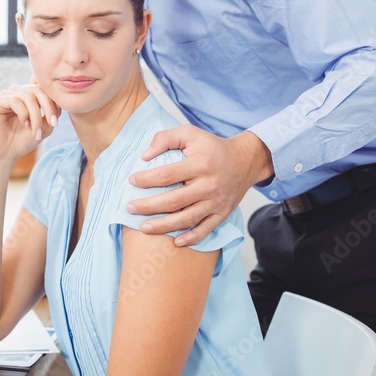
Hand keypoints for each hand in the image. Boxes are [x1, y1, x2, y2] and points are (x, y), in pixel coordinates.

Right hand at [0, 84, 60, 164]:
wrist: (5, 154)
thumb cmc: (23, 140)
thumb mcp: (44, 127)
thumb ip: (53, 113)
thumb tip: (60, 101)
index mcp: (28, 95)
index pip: (44, 90)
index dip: (53, 103)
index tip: (55, 122)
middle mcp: (17, 92)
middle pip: (38, 90)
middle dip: (48, 108)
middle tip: (51, 124)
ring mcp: (6, 95)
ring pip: (28, 97)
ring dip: (35, 116)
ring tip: (35, 131)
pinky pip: (15, 100)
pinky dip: (23, 114)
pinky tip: (24, 124)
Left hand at [127, 126, 273, 245]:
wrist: (246, 160)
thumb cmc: (213, 147)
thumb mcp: (190, 133)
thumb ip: (166, 138)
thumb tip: (145, 155)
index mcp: (200, 164)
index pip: (167, 174)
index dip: (147, 179)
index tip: (132, 181)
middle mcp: (209, 185)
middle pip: (174, 201)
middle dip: (149, 206)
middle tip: (130, 208)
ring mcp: (216, 201)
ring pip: (187, 218)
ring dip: (164, 226)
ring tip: (144, 228)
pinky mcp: (222, 213)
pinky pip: (206, 229)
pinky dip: (192, 238)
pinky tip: (175, 242)